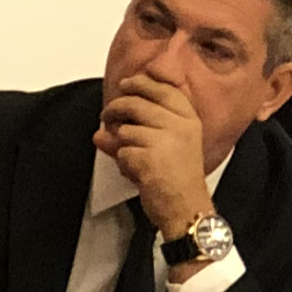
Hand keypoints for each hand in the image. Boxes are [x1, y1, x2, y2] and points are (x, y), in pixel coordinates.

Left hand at [95, 74, 213, 238]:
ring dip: (121, 144)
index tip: (126, 83)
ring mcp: (164, 140)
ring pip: (125, 129)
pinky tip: (137, 173)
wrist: (187, 208)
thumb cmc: (180, 180)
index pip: (163, 89)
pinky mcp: (148, 157)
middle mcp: (179, 125)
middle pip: (136, 103)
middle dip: (115, 108)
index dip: (141, 83)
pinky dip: (124, 164)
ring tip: (133, 157)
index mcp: (189, 119)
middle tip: (106, 115)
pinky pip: (122, 152)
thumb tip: (102, 131)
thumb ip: (141, 132)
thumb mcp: (171, 148)